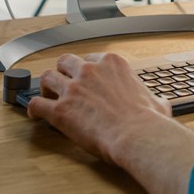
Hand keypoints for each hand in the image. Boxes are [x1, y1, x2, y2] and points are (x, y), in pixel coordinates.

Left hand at [27, 53, 170, 162]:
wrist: (137, 135)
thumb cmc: (148, 121)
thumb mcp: (156, 101)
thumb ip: (153, 98)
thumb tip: (160, 104)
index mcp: (112, 64)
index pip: (91, 58)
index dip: (86, 70)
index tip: (86, 79)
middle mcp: (90, 70)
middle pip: (65, 61)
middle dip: (63, 72)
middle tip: (63, 84)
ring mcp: (73, 88)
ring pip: (47, 77)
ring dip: (45, 87)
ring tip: (47, 96)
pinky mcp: (60, 110)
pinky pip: (36, 104)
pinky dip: (33, 109)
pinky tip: (35, 115)